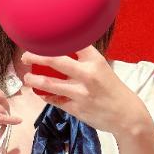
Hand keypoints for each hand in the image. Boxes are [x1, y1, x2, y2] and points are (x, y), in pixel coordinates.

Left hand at [21, 45, 146, 133]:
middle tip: (26, 56)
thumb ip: (84, 61)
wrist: (127, 116)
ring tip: (27, 79)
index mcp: (95, 61)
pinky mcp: (76, 109)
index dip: (54, 39)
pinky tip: (42, 94)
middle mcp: (87, 74)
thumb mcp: (102, 69)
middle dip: (35, 56)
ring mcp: (81, 93)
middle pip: (55, 60)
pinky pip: (55, 100)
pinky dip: (47, 96)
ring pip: (49, 84)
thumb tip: (60, 53)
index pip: (72, 43)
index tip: (42, 37)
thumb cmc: (113, 89)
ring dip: (34, 80)